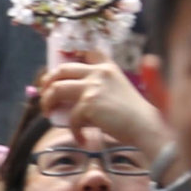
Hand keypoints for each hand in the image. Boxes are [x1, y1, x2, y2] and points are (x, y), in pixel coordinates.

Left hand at [33, 55, 167, 162]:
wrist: (146, 126)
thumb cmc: (134, 114)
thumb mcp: (119, 89)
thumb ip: (100, 86)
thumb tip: (75, 96)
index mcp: (107, 67)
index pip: (86, 52)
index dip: (70, 54)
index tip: (59, 63)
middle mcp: (98, 73)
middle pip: (62, 70)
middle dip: (48, 80)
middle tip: (44, 92)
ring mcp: (92, 87)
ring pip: (56, 89)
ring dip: (47, 101)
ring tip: (48, 113)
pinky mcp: (88, 105)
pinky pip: (71, 118)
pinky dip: (73, 130)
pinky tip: (80, 138)